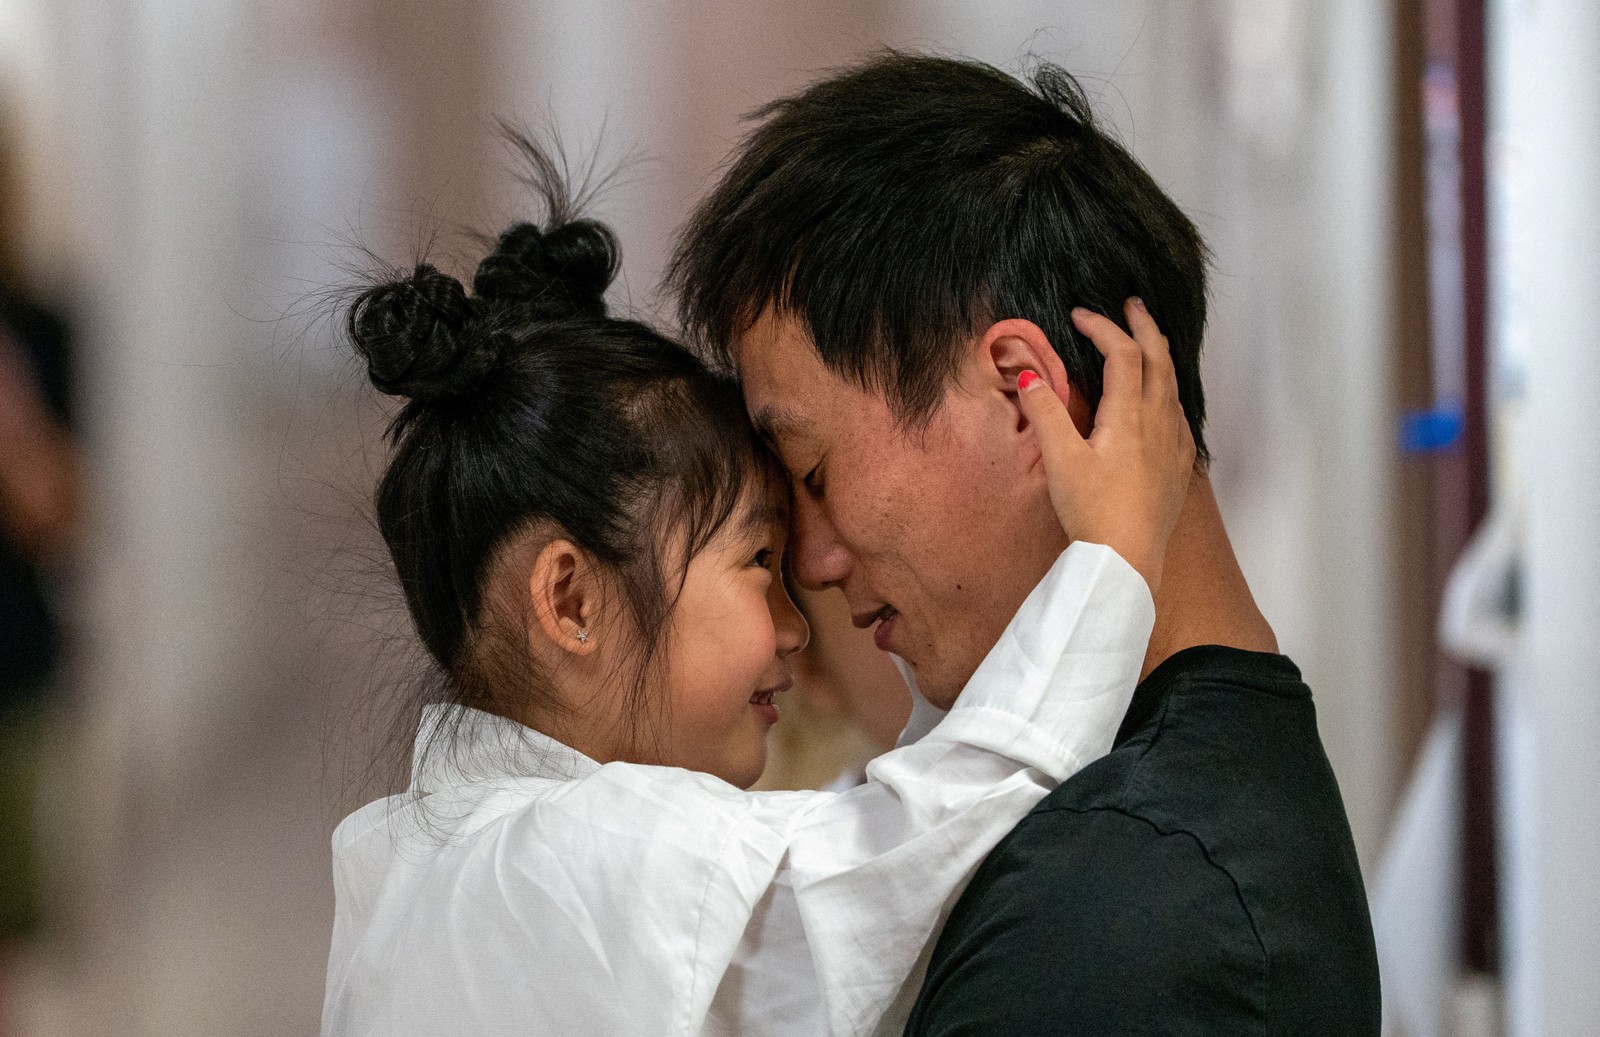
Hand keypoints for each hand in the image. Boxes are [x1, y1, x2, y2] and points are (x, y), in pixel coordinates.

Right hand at [1016, 298, 1194, 594]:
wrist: (1128, 560)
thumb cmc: (1093, 512)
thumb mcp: (1061, 460)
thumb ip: (1046, 412)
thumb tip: (1029, 374)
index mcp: (1129, 416)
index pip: (1123, 353)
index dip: (1102, 327)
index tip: (1080, 315)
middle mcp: (1158, 423)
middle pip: (1158, 359)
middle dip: (1144, 327)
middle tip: (1132, 305)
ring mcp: (1173, 445)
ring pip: (1173, 385)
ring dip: (1159, 356)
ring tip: (1148, 342)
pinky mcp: (1178, 468)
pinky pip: (1179, 415)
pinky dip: (1168, 392)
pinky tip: (1162, 402)